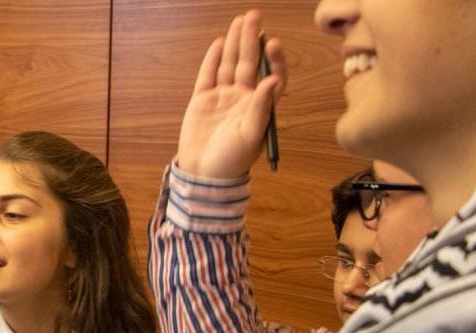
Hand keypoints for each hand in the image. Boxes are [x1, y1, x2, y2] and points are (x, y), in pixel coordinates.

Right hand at [176, 10, 285, 178]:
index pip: (270, 76)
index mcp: (259, 106)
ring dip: (234, 43)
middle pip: (248, 63)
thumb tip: (273, 80)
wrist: (204, 174)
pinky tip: (219, 43)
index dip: (273, 60)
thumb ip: (262, 106)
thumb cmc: (233, 159)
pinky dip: (213, 59)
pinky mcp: (202, 100)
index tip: (272, 44)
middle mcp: (242, 98)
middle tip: (253, 16)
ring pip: (229, 65)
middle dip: (251, 40)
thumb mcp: (252, 135)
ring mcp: (221, 97)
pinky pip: (208, 75)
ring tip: (239, 22)